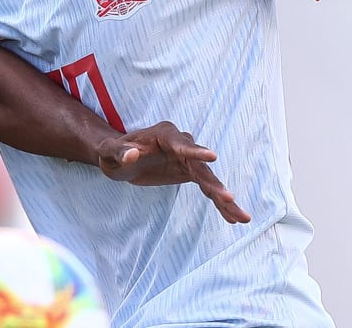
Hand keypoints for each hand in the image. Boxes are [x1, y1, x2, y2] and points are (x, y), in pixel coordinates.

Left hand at [98, 120, 250, 223]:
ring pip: (209, 179)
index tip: (213, 157)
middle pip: (201, 166)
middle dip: (214, 183)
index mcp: (163, 134)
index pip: (181, 144)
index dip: (195, 152)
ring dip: (224, 198)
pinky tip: (232, 218)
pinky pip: (207, 188)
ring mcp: (188, 159)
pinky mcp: (190, 172)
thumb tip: (133, 153)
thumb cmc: (112, 152)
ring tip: (242, 217)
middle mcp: (181, 144)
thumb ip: (119, 152)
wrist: (119, 157)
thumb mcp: (109, 152)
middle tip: (229, 198)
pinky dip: (219, 202)